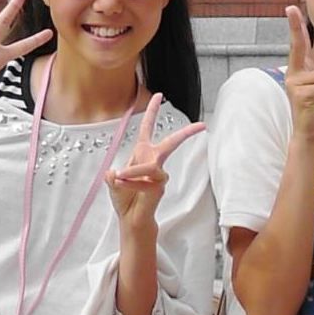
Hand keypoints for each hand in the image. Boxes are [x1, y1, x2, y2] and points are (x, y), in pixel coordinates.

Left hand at [107, 92, 204, 230]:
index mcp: (141, 153)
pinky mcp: (160, 186)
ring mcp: (158, 174)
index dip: (153, 112)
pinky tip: (124, 186)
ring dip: (133, 172)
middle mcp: (152, 161)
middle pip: (171, 143)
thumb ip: (112, 176)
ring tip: (120, 179)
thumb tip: (113, 172)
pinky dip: (132, 183)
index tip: (159, 95)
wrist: (130, 219)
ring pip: (149, 166)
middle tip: (201, 125)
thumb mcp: (113, 182)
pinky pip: (146, 180)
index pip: (147, 128)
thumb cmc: (125, 200)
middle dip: (186, 133)